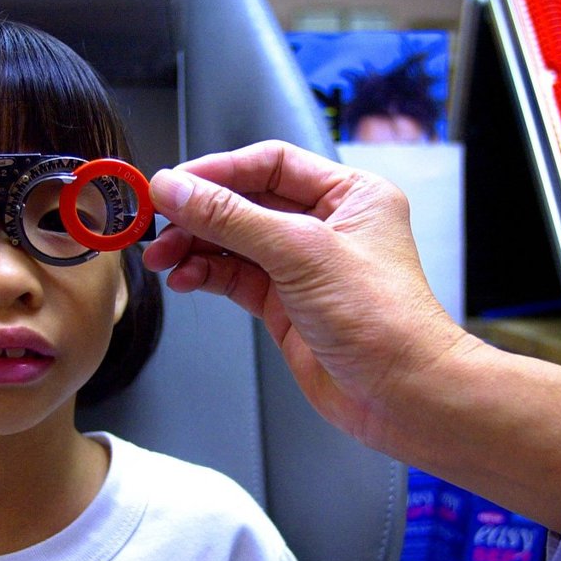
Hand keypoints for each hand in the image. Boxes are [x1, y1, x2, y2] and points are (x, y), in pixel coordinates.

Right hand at [143, 140, 472, 451]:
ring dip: (195, 246)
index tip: (173, 184)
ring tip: (162, 257)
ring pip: (234, 242)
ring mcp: (302, 267)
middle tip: (158, 223)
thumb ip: (232, 219)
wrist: (402, 395)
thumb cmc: (385, 321)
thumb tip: (177, 190)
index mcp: (348, 195)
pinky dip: (205, 275)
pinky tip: (185, 278)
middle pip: (246, 203)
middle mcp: (325, 226)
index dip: (218, 171)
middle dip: (199, 213)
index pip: (270, 164)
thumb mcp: (301, 253)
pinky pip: (234, 277)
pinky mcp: (284, 304)